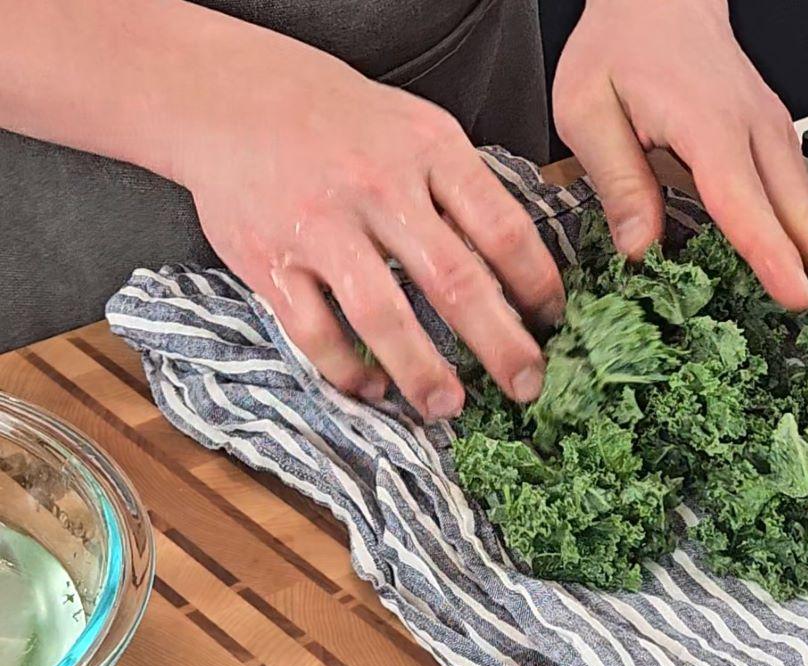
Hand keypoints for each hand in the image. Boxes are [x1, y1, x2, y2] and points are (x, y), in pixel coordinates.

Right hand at [181, 49, 563, 417]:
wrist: (233, 96)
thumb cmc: (343, 122)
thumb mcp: (418, 130)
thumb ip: (466, 189)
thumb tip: (525, 262)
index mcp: (430, 150)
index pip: (503, 229)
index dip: (537, 284)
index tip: (553, 322)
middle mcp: (379, 187)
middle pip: (455, 282)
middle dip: (501, 345)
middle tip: (528, 386)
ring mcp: (322, 225)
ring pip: (383, 316)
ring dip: (423, 371)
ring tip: (449, 406)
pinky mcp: (270, 260)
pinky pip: (314, 331)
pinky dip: (347, 369)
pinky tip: (373, 387)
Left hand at [553, 0, 807, 339]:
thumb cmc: (623, 45)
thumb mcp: (589, 108)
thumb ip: (616, 180)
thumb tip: (638, 249)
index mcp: (708, 126)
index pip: (744, 203)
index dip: (771, 255)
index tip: (796, 297)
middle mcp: (754, 133)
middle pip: (806, 214)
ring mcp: (773, 137)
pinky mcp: (774, 143)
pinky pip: (804, 200)